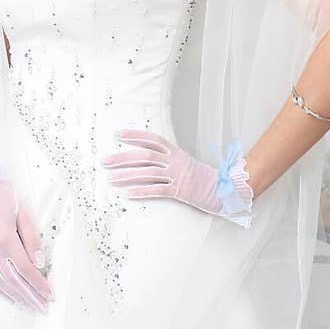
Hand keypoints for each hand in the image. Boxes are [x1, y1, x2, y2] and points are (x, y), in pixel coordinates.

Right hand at [0, 153, 54, 312]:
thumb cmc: (7, 197)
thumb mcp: (25, 215)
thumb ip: (32, 240)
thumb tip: (39, 264)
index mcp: (6, 239)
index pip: (26, 269)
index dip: (39, 284)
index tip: (50, 295)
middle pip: (14, 280)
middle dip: (30, 296)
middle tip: (43, 308)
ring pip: (1, 281)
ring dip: (17, 296)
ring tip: (30, 306)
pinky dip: (0, 289)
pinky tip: (10, 297)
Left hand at [100, 129, 254, 226]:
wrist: (224, 189)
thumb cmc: (203, 177)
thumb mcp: (186, 162)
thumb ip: (169, 158)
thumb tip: (149, 157)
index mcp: (176, 152)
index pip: (152, 139)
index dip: (135, 135)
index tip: (118, 134)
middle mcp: (175, 161)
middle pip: (144, 156)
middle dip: (122, 158)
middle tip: (104, 161)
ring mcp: (178, 175)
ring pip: (147, 173)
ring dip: (126, 175)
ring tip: (110, 179)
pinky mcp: (180, 191)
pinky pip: (157, 190)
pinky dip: (141, 191)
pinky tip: (127, 194)